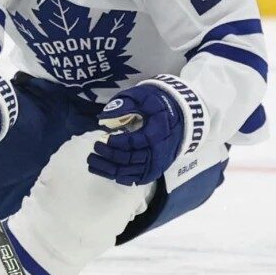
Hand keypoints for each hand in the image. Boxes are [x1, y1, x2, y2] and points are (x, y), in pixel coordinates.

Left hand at [86, 76, 201, 186]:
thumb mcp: (143, 97)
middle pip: (130, 159)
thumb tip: (103, 118)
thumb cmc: (159, 103)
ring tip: (92, 163)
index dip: (117, 142)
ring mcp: (157, 163)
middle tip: (93, 149)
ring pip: (131, 172)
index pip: (135, 142)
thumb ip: (124, 104)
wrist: (183, 116)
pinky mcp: (156, 168)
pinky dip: (121, 177)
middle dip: (109, 156)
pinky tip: (106, 173)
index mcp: (157, 132)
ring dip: (109, 169)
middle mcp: (158, 152)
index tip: (104, 138)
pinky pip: (137, 178)